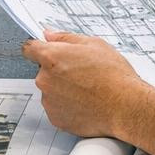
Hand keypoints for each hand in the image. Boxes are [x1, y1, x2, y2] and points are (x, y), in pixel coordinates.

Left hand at [21, 30, 154, 139]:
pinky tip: (85, 103)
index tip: (43, 50)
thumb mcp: (94, 44)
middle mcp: (45, 80)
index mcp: (51, 58)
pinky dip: (67, 106)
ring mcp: (49, 101)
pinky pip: (57, 108)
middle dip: (57, 70)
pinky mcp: (56, 119)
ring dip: (62, 89)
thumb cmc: (113, 76)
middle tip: (81, 72)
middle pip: (43, 71)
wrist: (125, 106)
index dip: (37, 48)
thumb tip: (49, 35)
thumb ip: (65, 37)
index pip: (29, 48)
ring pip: (50, 90)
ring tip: (87, 90)